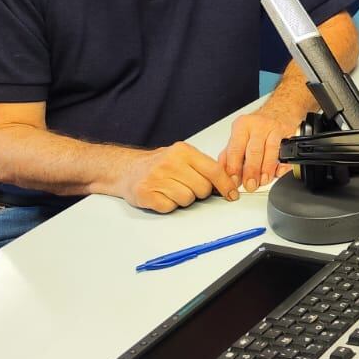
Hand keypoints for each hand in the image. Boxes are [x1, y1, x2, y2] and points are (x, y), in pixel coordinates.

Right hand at [118, 142, 238, 211]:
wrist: (126, 169)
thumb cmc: (159, 164)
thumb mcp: (182, 157)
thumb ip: (203, 166)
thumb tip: (229, 182)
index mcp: (183, 151)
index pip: (214, 170)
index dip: (226, 185)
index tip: (232, 194)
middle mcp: (170, 162)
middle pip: (202, 188)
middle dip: (200, 192)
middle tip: (187, 186)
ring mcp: (156, 178)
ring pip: (188, 199)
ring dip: (183, 199)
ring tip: (172, 189)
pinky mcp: (146, 194)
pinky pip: (170, 207)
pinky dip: (169, 205)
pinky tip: (162, 195)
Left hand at [220, 102, 300, 192]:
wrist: (281, 108)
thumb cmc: (259, 125)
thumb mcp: (241, 134)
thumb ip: (231, 152)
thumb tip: (223, 171)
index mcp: (242, 126)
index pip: (235, 149)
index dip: (234, 168)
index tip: (233, 182)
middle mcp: (257, 125)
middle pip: (253, 151)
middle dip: (251, 171)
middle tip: (250, 185)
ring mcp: (274, 128)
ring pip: (270, 151)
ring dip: (267, 169)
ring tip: (263, 181)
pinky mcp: (288, 132)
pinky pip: (286, 151)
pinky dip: (283, 163)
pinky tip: (278, 172)